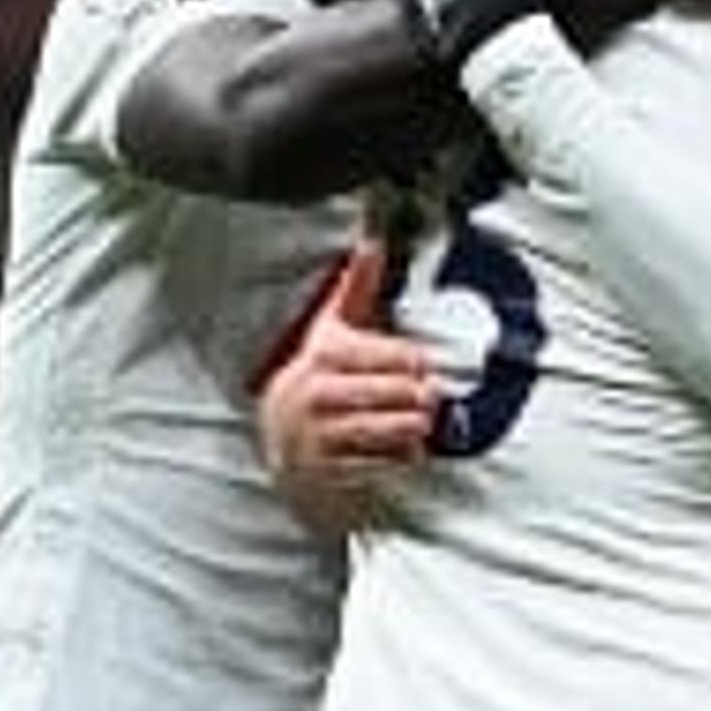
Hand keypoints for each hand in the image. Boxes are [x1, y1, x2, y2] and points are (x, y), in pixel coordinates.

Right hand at [256, 241, 433, 534]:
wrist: (279, 441)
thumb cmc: (314, 378)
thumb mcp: (329, 331)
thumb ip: (355, 289)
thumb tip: (371, 241)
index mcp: (322, 355)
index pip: (387, 356)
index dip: (412, 362)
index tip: (421, 366)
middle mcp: (316, 394)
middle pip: (393, 392)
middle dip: (419, 396)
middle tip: (430, 397)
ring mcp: (320, 435)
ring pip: (387, 427)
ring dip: (413, 427)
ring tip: (421, 421)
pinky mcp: (327, 469)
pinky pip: (379, 463)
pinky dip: (399, 458)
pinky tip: (407, 451)